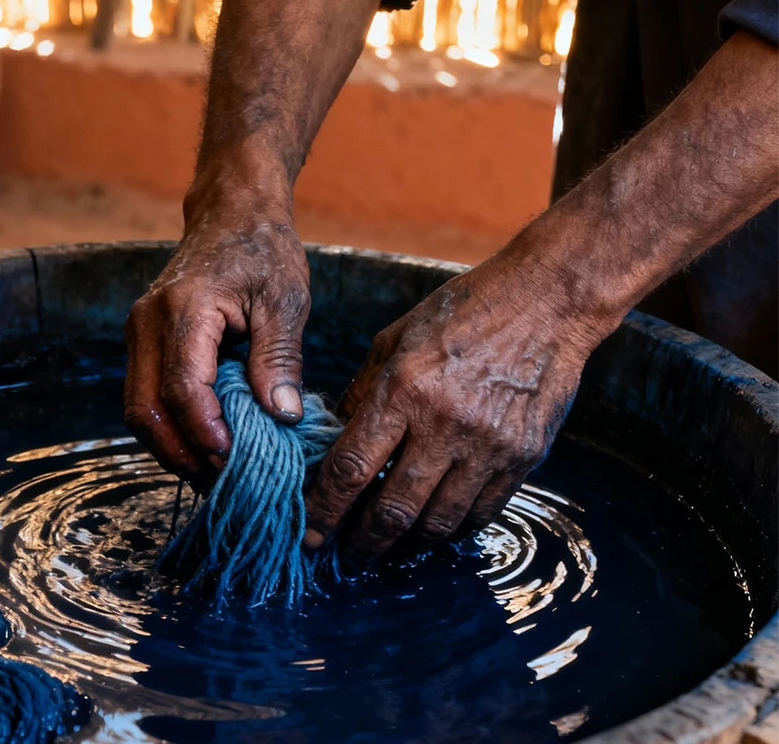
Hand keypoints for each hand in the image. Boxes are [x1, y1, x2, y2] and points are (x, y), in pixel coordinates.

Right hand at [124, 202, 310, 483]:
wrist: (231, 213)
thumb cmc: (263, 251)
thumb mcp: (285, 301)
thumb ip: (279, 360)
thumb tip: (282, 417)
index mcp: (184, 309)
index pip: (183, 388)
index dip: (206, 433)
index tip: (237, 462)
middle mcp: (147, 323)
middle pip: (147, 409)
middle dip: (183, 453)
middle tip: (225, 481)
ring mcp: (137, 334)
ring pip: (138, 410)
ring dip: (172, 447)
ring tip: (214, 472)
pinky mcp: (142, 344)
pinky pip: (145, 397)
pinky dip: (169, 428)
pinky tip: (203, 445)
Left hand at [304, 252, 612, 554]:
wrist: (546, 302)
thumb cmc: (460, 313)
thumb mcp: (394, 341)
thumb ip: (362, 394)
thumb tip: (333, 442)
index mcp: (402, 390)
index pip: (350, 468)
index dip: (325, 509)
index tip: (311, 533)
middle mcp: (444, 423)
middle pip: (393, 509)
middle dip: (362, 542)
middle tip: (347, 556)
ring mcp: (488, 445)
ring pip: (438, 522)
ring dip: (407, 545)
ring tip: (388, 549)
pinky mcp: (523, 457)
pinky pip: (481, 513)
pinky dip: (452, 530)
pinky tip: (434, 530)